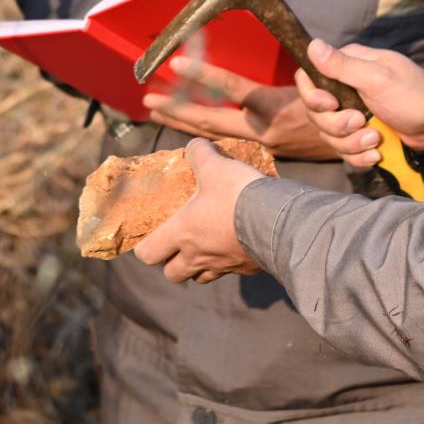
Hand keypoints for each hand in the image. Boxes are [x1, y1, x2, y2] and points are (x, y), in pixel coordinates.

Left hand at [132, 138, 264, 283]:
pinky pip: (230, 272)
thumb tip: (194, 146)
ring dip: (198, 266)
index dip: (145, 249)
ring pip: (201, 277)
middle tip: (178, 244)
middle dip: (171, 263)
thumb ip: (199, 154)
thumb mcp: (215, 166)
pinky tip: (236, 243)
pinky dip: (228, 262)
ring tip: (205, 246)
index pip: (149, 254)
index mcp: (182, 233)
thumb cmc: (237, 194)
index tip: (150, 239)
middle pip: (173, 274)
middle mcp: (198, 255)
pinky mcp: (246, 269)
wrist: (278, 221)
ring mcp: (223, 266)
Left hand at [143, 57, 340, 159]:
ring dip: (187, 124)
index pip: (233, 89)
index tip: (176, 61)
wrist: (371, 146)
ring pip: (218, 136)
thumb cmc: (353, 107)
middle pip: (211, 122)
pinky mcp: (272, 149)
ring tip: (159, 112)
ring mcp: (266, 143)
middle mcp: (265, 130)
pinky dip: (210, 134)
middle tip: (148, 102)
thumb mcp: (330, 83)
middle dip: (177, 112)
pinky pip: (234, 141)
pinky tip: (193, 127)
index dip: (204, 73)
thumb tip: (309, 50)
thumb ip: (310, 72)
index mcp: (275, 110)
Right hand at [295, 39, 423, 169]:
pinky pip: (344, 151)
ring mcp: (351, 113)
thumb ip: (344, 66)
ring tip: (376, 139)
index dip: (312, 96)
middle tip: (361, 122)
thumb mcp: (378, 78)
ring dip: (351, 143)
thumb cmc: (414, 94)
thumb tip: (312, 45)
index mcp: (346, 67)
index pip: (308, 79)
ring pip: (328, 135)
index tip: (331, 105)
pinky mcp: (359, 135)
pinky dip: (359, 156)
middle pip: (315, 113)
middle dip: (337, 125)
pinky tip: (376, 153)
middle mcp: (344, 89)